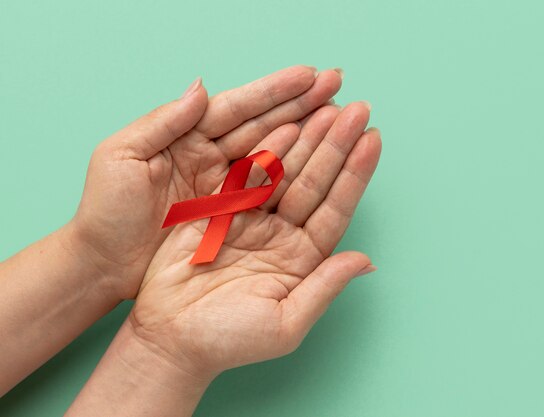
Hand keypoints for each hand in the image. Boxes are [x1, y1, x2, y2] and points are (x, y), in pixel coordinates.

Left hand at [71, 66, 341, 298]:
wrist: (102, 265)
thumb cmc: (105, 213)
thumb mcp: (119, 157)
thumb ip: (162, 121)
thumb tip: (200, 88)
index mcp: (184, 137)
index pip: (235, 107)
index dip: (273, 92)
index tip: (309, 76)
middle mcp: (209, 156)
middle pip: (262, 124)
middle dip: (301, 105)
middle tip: (337, 86)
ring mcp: (223, 186)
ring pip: (271, 153)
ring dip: (306, 134)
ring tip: (339, 117)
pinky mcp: (230, 215)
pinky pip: (267, 190)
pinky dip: (293, 172)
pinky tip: (316, 158)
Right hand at [128, 102, 380, 380]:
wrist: (168, 338)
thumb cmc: (227, 340)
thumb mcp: (285, 323)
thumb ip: (324, 288)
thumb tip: (365, 261)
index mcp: (303, 258)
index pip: (336, 209)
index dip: (355, 175)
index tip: (373, 139)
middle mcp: (282, 233)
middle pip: (315, 182)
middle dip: (335, 146)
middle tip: (355, 109)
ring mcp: (252, 218)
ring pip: (285, 171)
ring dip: (306, 140)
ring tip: (327, 107)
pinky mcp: (220, 208)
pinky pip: (247, 173)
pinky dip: (265, 150)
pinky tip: (285, 125)